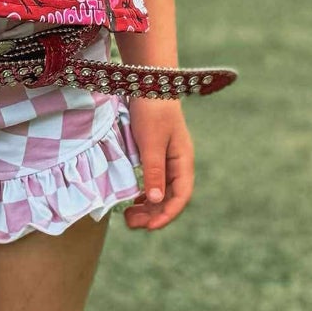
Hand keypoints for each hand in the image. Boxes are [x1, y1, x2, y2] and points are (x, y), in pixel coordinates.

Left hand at [124, 98, 193, 231]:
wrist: (147, 83)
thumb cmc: (152, 111)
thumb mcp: (151, 142)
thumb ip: (153, 171)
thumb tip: (154, 200)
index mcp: (183, 161)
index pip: (181, 195)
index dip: (167, 214)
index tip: (149, 227)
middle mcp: (177, 163)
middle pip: (170, 197)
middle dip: (153, 214)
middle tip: (130, 223)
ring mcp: (166, 159)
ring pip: (160, 192)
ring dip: (147, 207)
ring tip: (128, 217)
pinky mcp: (153, 155)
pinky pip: (151, 182)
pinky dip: (142, 194)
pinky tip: (131, 201)